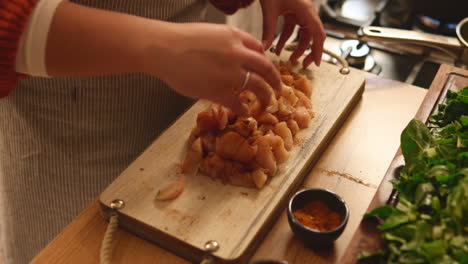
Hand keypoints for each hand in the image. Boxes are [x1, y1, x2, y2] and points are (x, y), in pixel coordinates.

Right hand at [146, 23, 281, 113]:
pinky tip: (246, 113)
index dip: (263, 60)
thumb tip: (232, 55)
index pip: (258, 48)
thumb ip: (224, 42)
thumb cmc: (179, 40)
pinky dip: (245, 109)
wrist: (163, 49)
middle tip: (279, 87)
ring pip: (259, 86)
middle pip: (266, 67)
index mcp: (234, 36)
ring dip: (267, 96)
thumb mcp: (208, 33)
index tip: (264, 69)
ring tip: (268, 103)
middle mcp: (238, 53)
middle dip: (275, 79)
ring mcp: (231, 73)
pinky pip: (240, 103)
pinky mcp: (220, 90)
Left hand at [260, 0, 325, 67]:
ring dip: (296, 46)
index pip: (317, 33)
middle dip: (308, 51)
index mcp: (306, 9)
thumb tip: (265, 49)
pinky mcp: (292, 11)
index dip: (318, 49)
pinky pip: (293, 28)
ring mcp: (299, 10)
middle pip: (312, 35)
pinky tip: (277, 47)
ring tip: (288, 59)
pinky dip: (286, 38)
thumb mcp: (269, 11)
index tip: (316, 63)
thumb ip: (268, 31)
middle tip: (303, 65)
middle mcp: (306, 10)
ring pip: (303, 33)